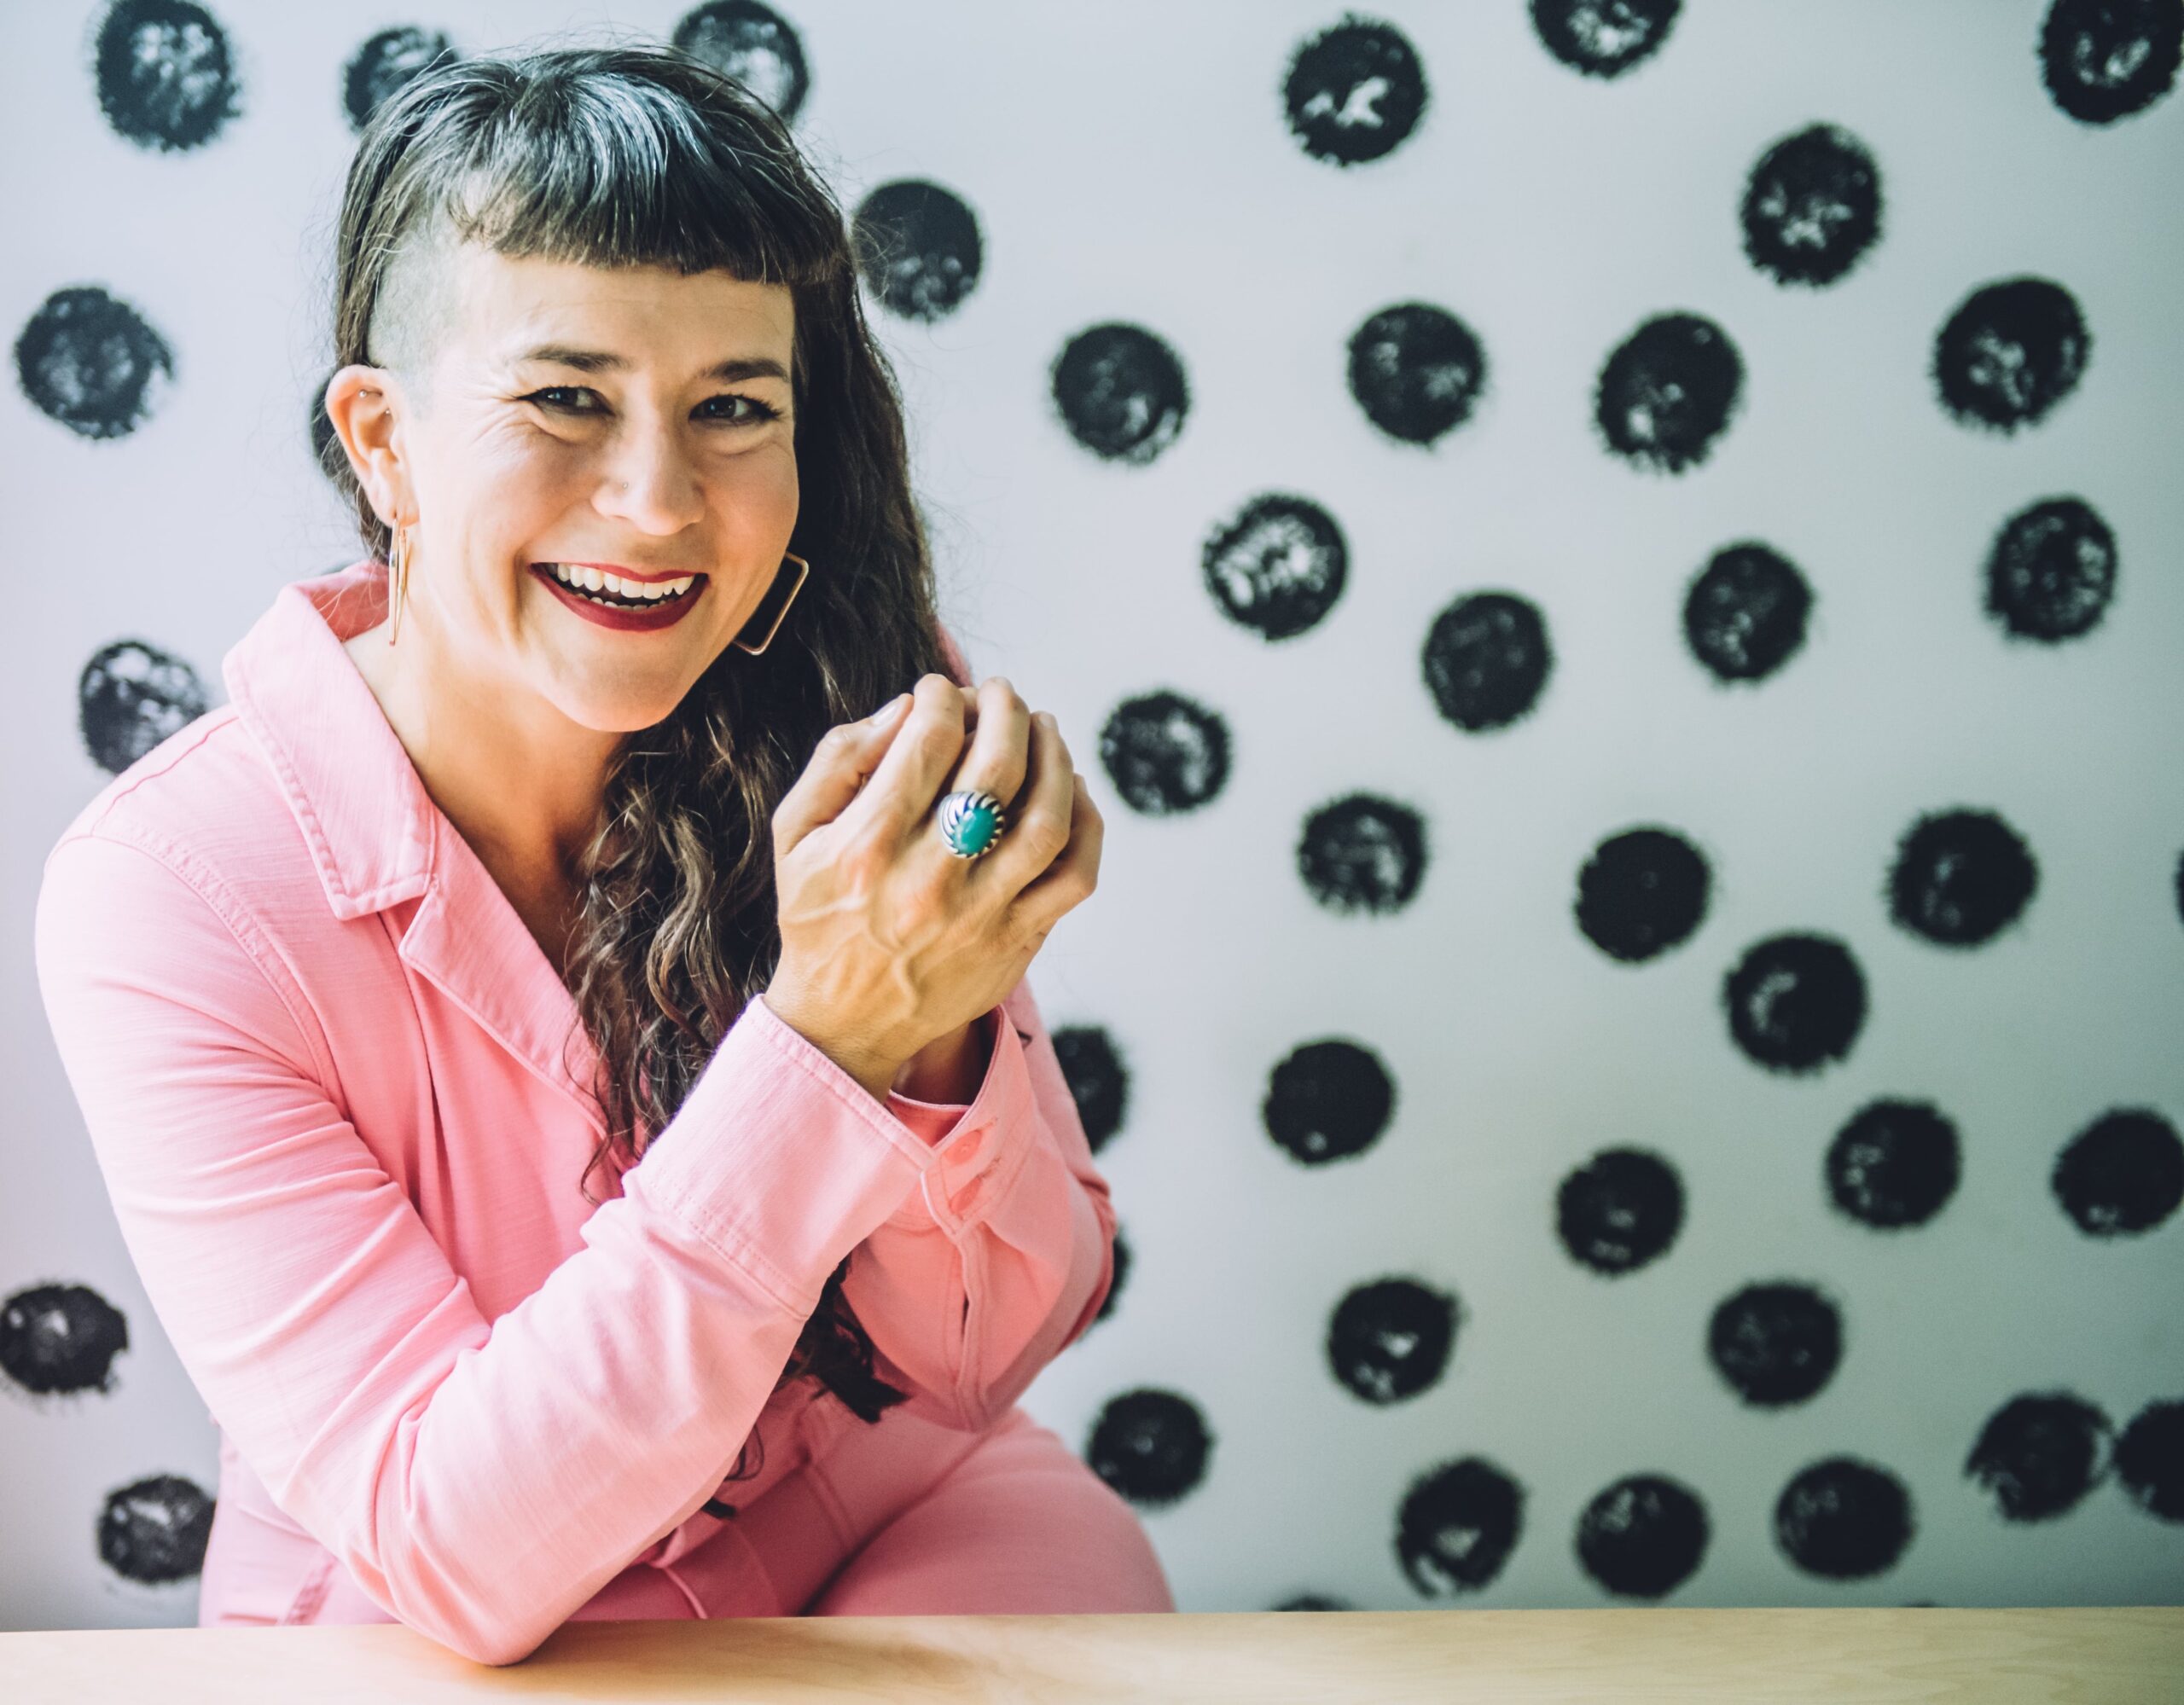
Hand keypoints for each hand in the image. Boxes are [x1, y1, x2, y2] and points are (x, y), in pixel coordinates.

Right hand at [763, 671, 1103, 1101]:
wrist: (845, 1022)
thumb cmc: (819, 914)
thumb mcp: (795, 834)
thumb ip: (838, 760)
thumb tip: (904, 707)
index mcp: (867, 847)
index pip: (928, 742)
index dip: (943, 697)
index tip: (941, 689)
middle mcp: (927, 881)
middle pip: (995, 770)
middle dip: (1006, 712)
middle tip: (1002, 694)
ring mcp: (980, 916)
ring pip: (1045, 821)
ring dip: (1055, 758)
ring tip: (1043, 726)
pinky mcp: (1016, 942)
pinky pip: (1074, 877)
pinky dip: (1086, 824)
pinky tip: (1070, 788)